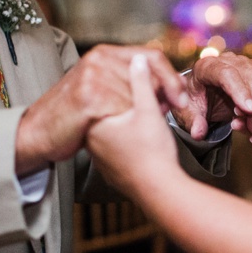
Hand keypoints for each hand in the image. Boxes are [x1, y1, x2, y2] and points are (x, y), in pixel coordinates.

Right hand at [15, 44, 187, 172]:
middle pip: (151, 76)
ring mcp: (93, 75)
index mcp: (105, 53)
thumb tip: (170, 87)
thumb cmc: (76, 115)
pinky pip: (123, 110)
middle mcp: (99, 58)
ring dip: (144, 114)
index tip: (182, 100)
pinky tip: (118, 130)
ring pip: (139, 96)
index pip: (153, 56)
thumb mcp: (105, 91)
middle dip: (164, 98)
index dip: (173, 79)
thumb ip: (132, 83)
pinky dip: (126, 123)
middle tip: (163, 117)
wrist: (39, 132)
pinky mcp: (89, 97)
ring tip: (134, 126)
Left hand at [87, 54, 181, 197]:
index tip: (145, 89)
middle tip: (155, 103)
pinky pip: (120, 146)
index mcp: (95, 122)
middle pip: (111, 110)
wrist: (159, 192)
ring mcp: (101, 157)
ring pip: (116, 129)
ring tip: (154, 122)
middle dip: (132, 103)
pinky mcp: (112, 169)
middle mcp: (91, 140)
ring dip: (134, 121)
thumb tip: (138, 60)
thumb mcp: (148, 110)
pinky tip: (148, 140)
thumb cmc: (153, 153)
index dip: (128, 87)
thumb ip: (142, 82)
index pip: (106, 93)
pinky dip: (133, 139)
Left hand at [177, 52, 251, 139]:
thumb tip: (198, 133)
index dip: (239, 91)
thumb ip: (193, 122)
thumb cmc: (195, 100)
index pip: (226, 74)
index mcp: (206, 67)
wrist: (202, 93)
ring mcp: (241, 63)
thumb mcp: (189, 112)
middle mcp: (226, 60)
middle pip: (249, 74)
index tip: (249, 110)